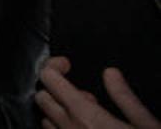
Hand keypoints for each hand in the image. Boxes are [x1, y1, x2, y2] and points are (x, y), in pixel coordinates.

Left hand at [36, 57, 159, 128]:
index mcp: (85, 116)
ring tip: (91, 120)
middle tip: (88, 98)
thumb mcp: (146, 126)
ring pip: (46, 120)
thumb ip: (125, 98)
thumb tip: (110, 73)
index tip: (68, 65)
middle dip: (58, 91)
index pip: (49, 79)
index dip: (54, 66)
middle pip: (42, 98)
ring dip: (61, 114)